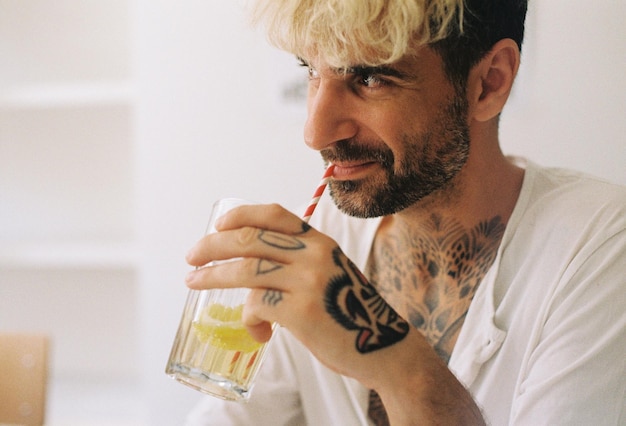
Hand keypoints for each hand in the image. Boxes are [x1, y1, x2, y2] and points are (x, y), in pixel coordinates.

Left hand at [185, 203, 485, 423]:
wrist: (384, 346)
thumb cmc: (351, 313)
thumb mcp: (329, 274)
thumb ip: (295, 264)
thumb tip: (248, 274)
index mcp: (320, 241)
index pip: (275, 213)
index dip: (241, 214)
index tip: (219, 224)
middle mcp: (314, 253)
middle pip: (250, 239)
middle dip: (212, 246)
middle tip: (192, 257)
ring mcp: (308, 280)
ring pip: (245, 270)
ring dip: (212, 276)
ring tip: (193, 282)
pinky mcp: (301, 311)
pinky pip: (256, 306)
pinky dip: (249, 319)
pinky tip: (260, 332)